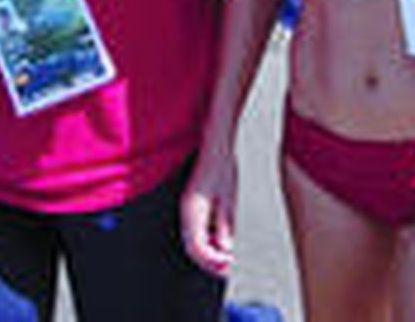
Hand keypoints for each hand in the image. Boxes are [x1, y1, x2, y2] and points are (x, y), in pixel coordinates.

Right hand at [179, 148, 237, 276]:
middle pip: (192, 247)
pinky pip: (194, 231)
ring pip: (192, 241)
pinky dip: (206, 241)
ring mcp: (186, 209)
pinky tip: (219, 241)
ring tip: (225, 258)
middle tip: (227, 267)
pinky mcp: (191, 206)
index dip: (211, 260)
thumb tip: (225, 248)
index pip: (196, 247)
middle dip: (209, 260)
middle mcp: (186, 212)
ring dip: (207, 252)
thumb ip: (225, 225)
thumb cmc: (223, 168)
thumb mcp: (228, 199)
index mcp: (193, 211)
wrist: (214, 147)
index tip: (226, 264)